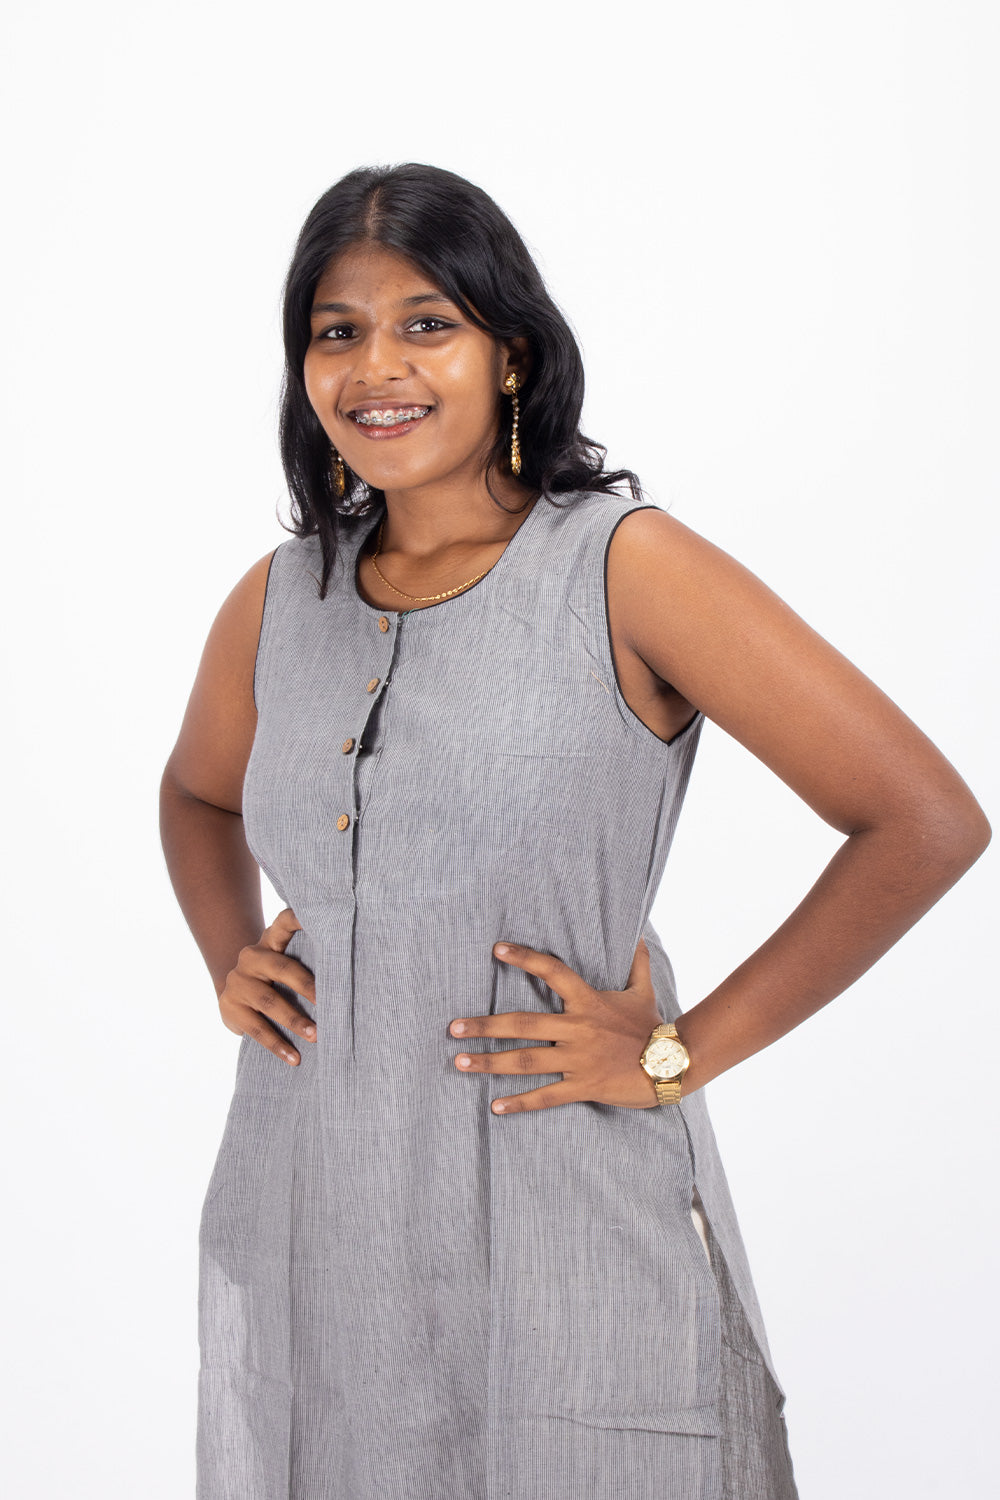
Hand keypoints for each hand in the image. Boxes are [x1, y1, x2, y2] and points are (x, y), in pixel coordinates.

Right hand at [218, 907, 316, 1065]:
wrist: (234, 997)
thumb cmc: (274, 979)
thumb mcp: (284, 963)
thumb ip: (307, 959)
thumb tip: (353, 973)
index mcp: (269, 942)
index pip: (284, 923)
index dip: (298, 918)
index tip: (316, 918)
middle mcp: (252, 957)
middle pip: (283, 968)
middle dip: (307, 987)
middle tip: (329, 1005)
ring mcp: (238, 982)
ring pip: (269, 1001)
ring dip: (295, 1021)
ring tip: (316, 1036)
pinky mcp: (230, 1007)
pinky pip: (256, 1028)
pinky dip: (277, 1045)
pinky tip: (294, 1058)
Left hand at [448, 937, 663, 1113]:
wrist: (674, 1064)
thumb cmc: (654, 1026)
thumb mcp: (643, 990)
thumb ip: (636, 962)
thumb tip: (637, 934)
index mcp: (587, 1001)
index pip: (552, 972)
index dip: (525, 959)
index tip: (497, 950)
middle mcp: (577, 1029)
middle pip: (523, 1024)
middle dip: (485, 1026)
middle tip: (453, 1028)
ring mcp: (578, 1060)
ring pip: (527, 1061)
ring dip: (490, 1063)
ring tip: (460, 1062)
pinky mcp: (583, 1086)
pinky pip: (546, 1097)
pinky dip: (520, 1104)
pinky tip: (496, 1108)